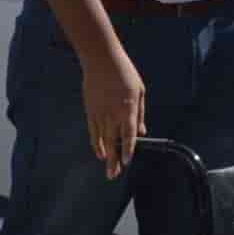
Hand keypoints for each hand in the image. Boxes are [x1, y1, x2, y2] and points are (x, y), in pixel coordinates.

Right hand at [80, 44, 147, 176]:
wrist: (101, 59)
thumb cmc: (124, 73)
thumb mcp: (140, 91)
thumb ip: (141, 113)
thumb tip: (142, 131)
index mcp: (128, 108)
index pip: (128, 134)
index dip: (127, 150)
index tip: (126, 162)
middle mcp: (113, 113)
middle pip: (113, 142)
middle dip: (114, 160)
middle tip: (113, 175)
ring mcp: (100, 112)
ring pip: (102, 139)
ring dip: (105, 155)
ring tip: (107, 168)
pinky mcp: (90, 110)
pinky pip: (93, 131)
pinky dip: (96, 143)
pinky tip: (99, 152)